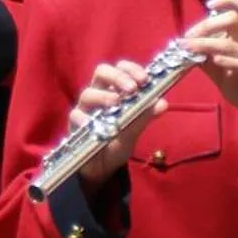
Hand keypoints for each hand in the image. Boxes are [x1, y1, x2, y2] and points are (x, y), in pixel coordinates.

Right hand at [68, 59, 168, 185]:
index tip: (144, 79)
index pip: (120, 69)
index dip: (131, 69)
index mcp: (114, 90)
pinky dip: (85, 118)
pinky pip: (76, 116)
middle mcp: (98, 94)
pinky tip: (94, 124)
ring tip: (116, 103)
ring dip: (103, 96)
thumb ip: (145, 116)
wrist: (102, 167)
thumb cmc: (117, 142)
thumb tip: (163, 103)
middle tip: (132, 89)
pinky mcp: (74, 124)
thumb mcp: (134, 130)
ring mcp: (85, 108)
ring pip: (88, 93)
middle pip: (102, 72)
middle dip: (117, 77)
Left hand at [183, 0, 237, 154]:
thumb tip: (187, 50)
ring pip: (232, 44)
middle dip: (208, 23)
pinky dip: (229, 61)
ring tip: (189, 47)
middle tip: (189, 35)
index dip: (225, 2)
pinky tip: (215, 61)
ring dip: (207, 43)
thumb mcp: (221, 77)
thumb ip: (206, 63)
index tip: (207, 4)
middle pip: (234, 20)